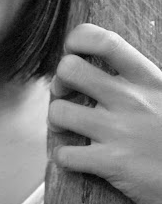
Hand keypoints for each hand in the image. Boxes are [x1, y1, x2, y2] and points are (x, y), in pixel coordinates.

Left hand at [48, 23, 161, 203]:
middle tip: (65, 94)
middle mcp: (130, 99)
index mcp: (146, 78)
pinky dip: (63, 158)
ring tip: (67, 127)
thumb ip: (134, 80)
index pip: (104, 40)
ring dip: (56, 121)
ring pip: (59, 111)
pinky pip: (65, 154)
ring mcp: (119, 130)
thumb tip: (95, 69)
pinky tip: (76, 159)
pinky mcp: (112, 163)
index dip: (78, 40)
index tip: (74, 52)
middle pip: (69, 69)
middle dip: (59, 81)